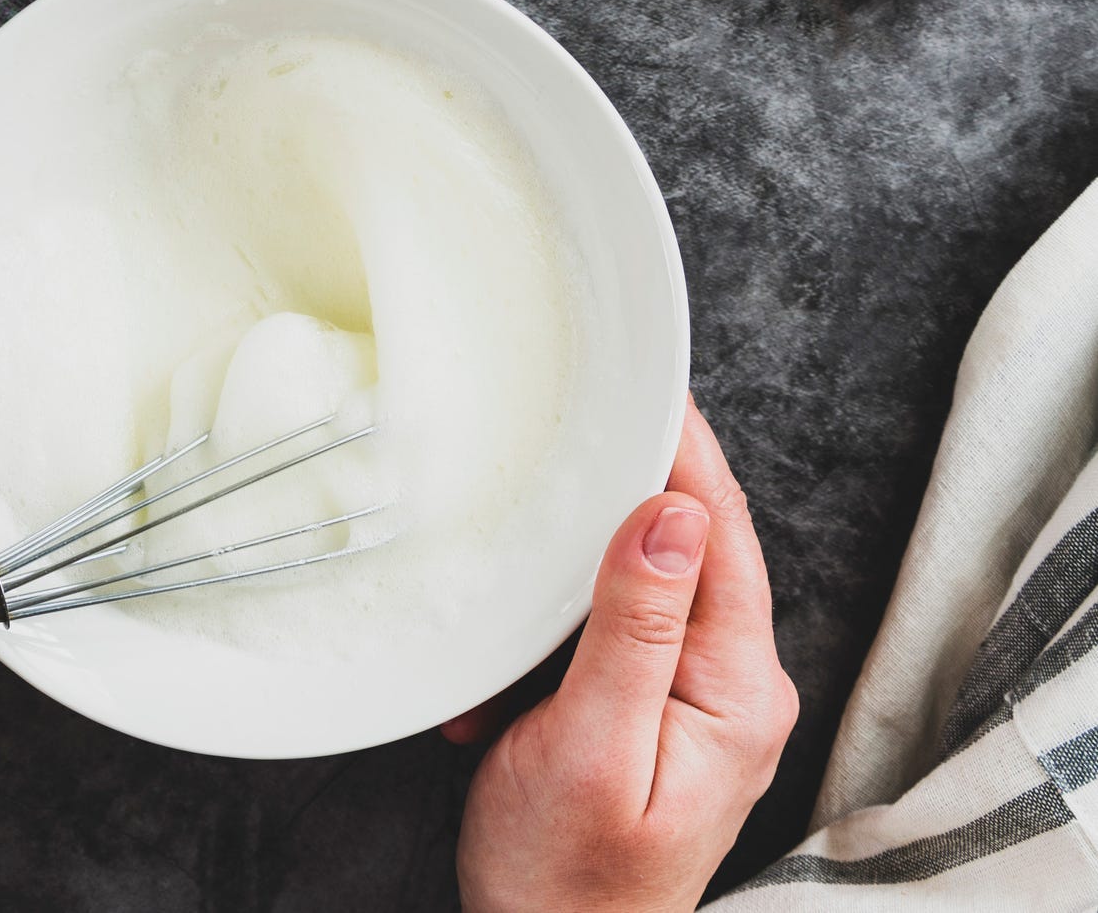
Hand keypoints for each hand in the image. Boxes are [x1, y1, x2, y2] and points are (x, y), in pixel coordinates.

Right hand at [451, 399, 797, 911]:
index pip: (719, 530)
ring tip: (521, 539)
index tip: (646, 378)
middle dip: (620, 486)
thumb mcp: (594, 744)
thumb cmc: (567, 875)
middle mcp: (729, 683)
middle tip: (573, 417)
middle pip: (685, 542)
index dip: (683, 448)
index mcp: (736, 686)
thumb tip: (670, 511)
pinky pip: (605, 626)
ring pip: (636, 579)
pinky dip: (548, 626)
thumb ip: (635, 627)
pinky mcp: (646, 706)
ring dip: (569, 565)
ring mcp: (691, 695)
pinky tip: (505, 655)